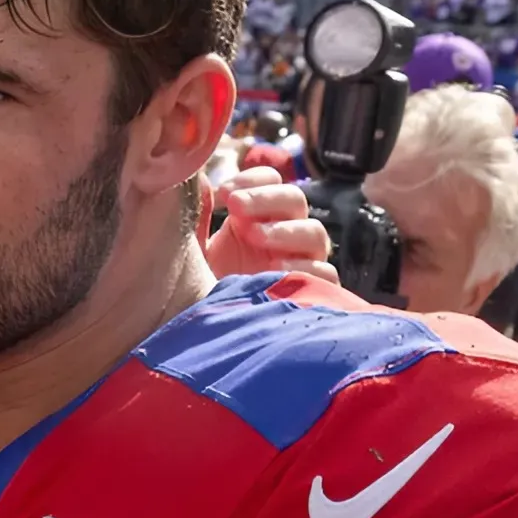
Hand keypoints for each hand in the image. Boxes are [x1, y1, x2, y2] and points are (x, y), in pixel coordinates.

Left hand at [200, 166, 338, 284]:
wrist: (207, 338)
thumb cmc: (198, 291)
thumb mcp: (192, 250)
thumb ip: (195, 215)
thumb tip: (200, 179)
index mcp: (255, 217)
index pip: (270, 180)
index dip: (253, 179)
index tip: (224, 194)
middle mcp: (283, 235)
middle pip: (295, 199)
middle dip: (266, 198)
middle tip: (236, 209)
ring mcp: (301, 263)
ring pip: (314, 232)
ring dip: (284, 230)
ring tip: (254, 237)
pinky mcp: (313, 294)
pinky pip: (325, 274)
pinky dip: (304, 269)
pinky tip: (274, 271)